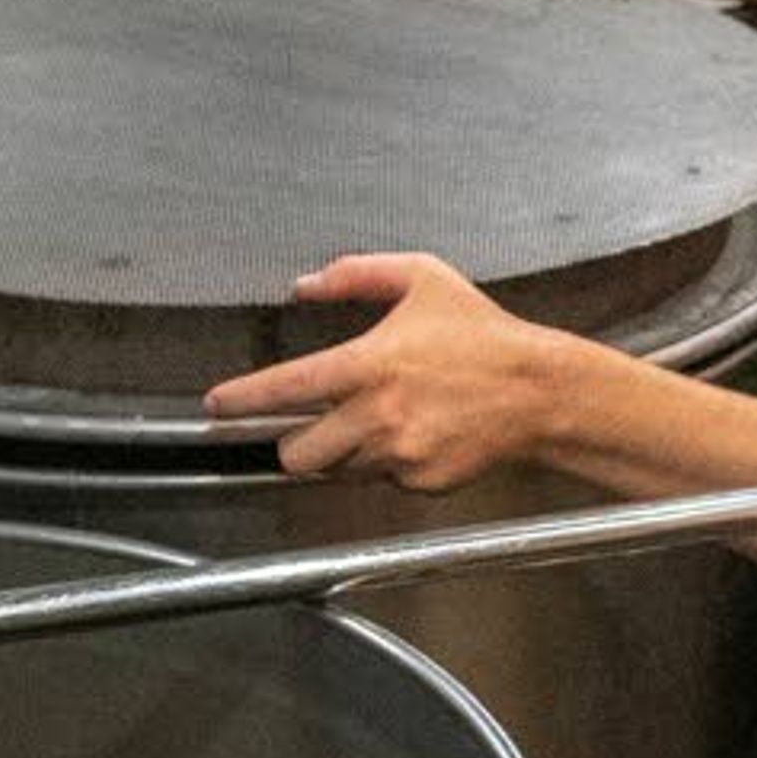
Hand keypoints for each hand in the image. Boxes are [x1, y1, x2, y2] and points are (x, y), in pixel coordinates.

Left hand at [204, 252, 575, 491]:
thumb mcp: (422, 278)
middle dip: (293, 444)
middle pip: (299, 455)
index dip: (241, 400)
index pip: (285, 389)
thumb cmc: (483, 333)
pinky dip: (387, 463)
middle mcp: (378, 415)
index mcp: (369, 364)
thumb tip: (304, 285)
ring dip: (343, 451)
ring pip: (340, 470)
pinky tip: (417, 433)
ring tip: (380, 420)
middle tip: (307, 426)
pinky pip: (382, 480)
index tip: (217, 406)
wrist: (539, 390)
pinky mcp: (421, 482)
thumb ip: (355, 275)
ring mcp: (400, 455)